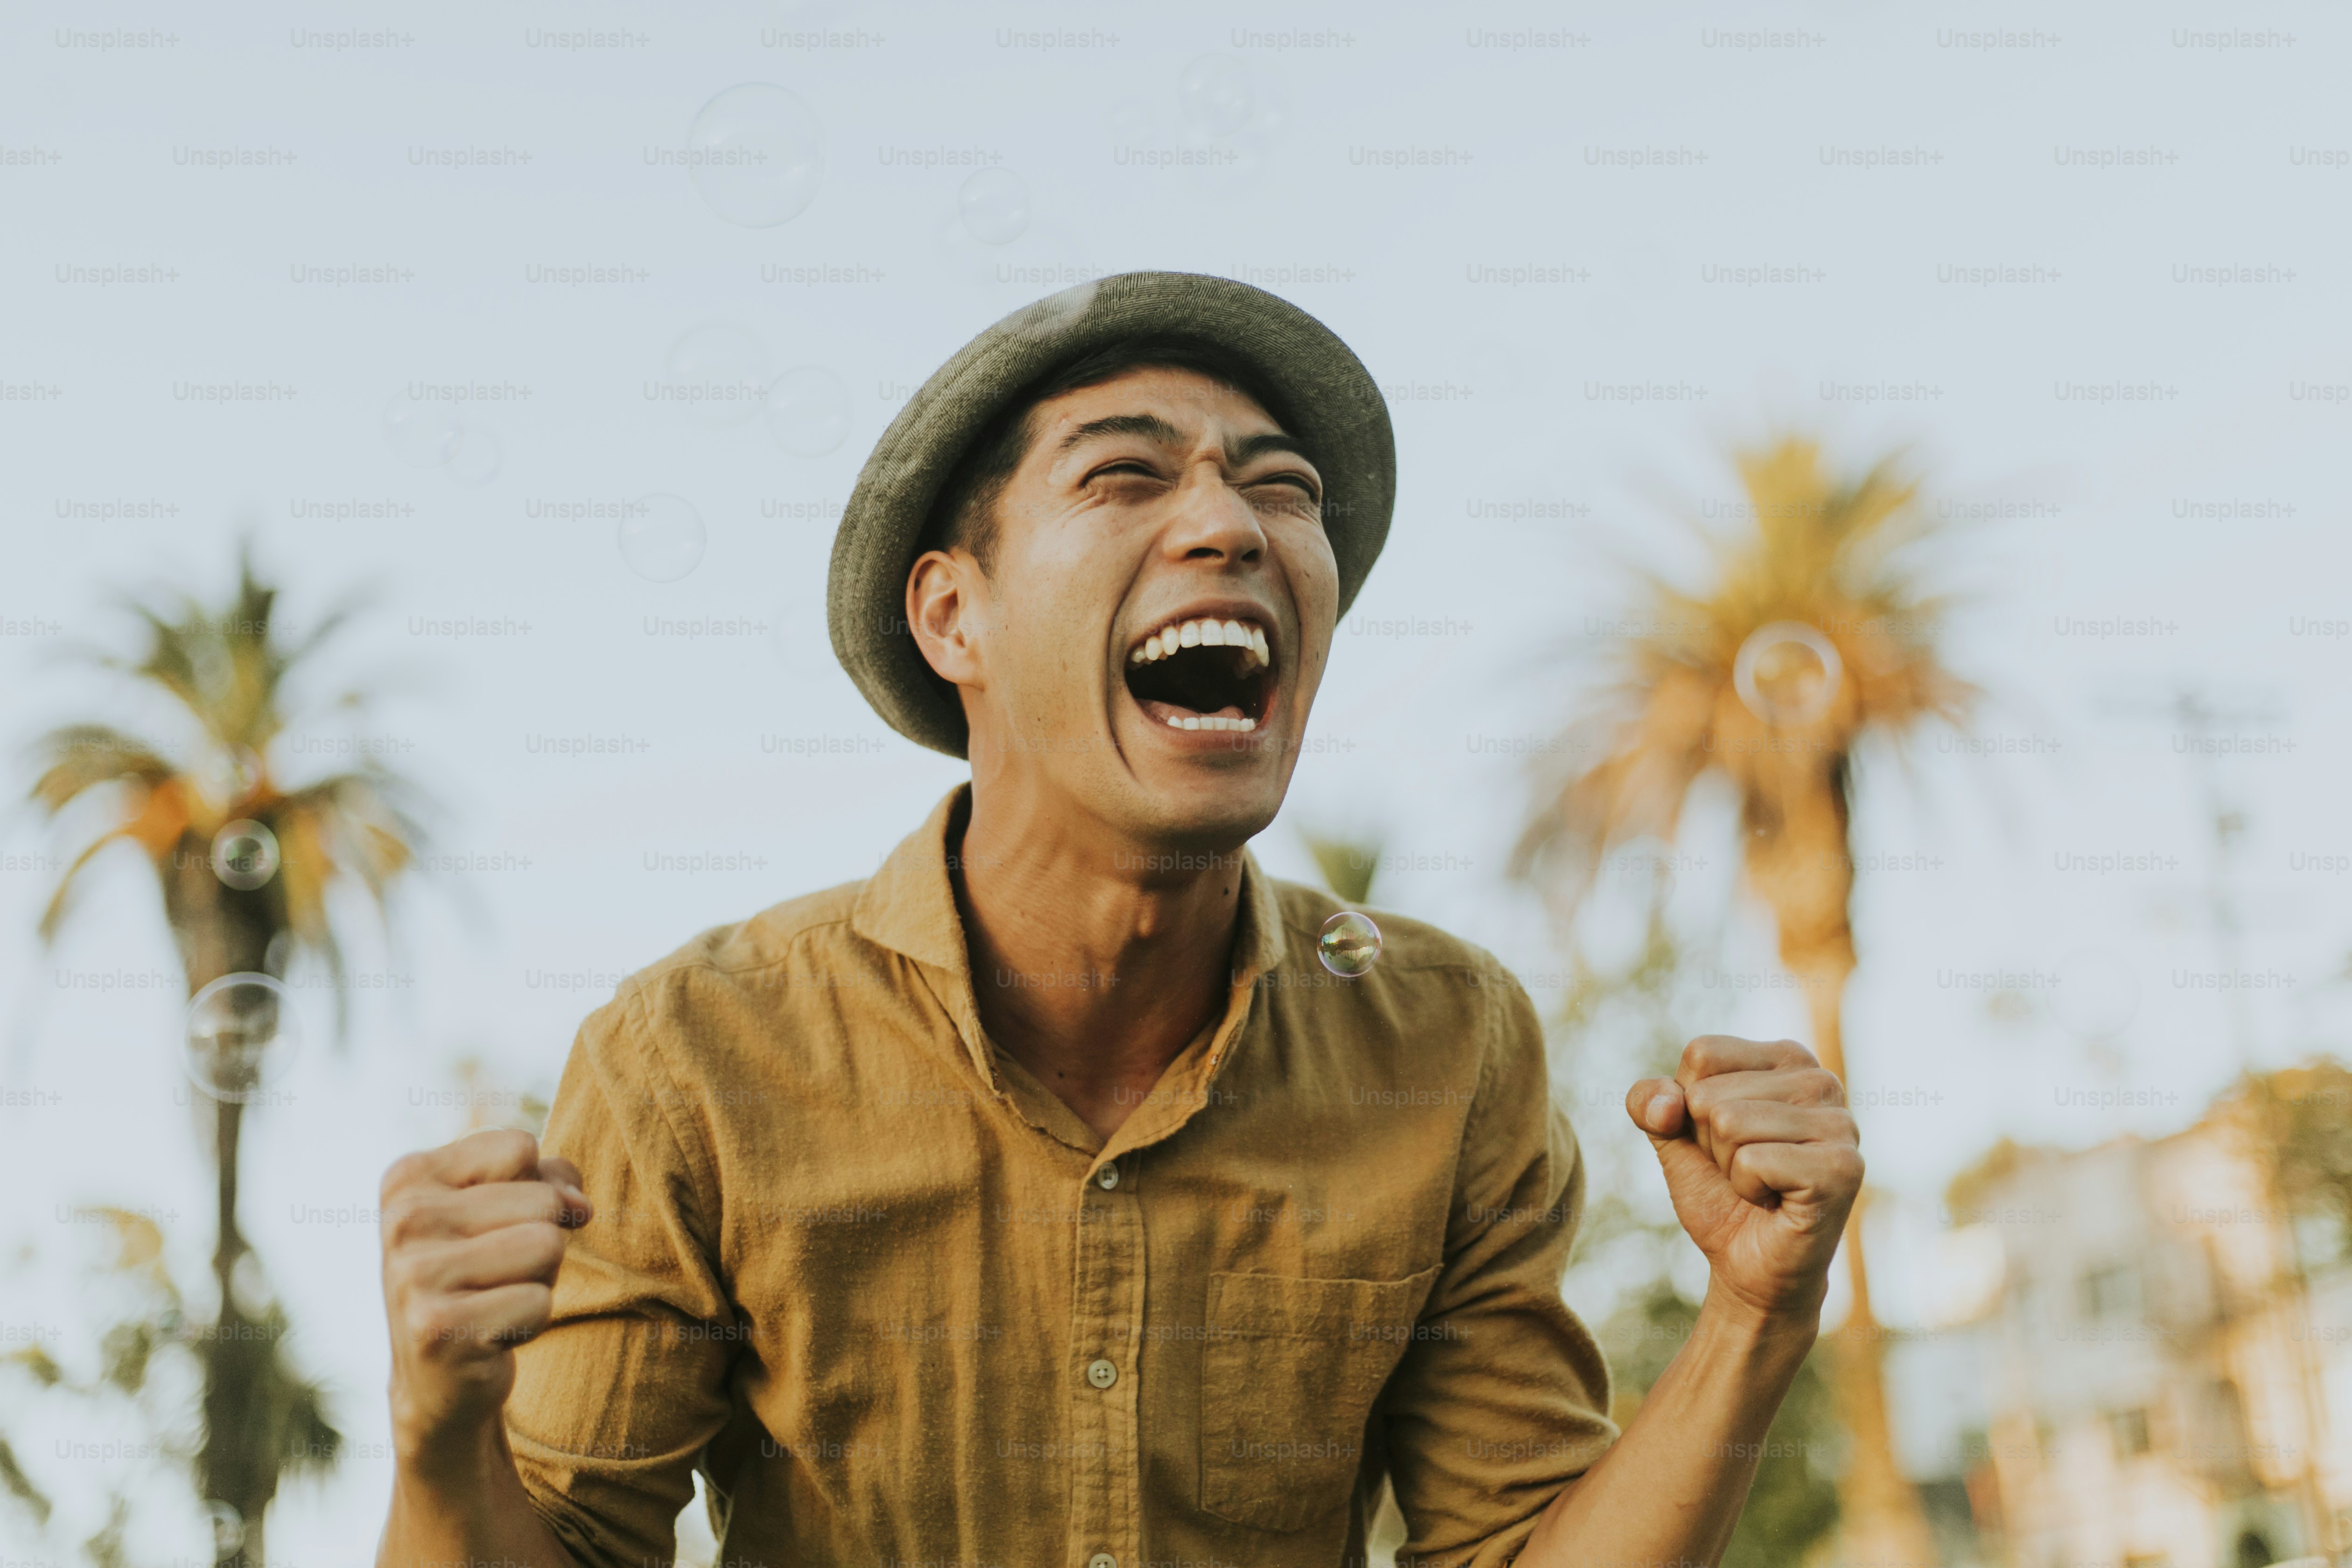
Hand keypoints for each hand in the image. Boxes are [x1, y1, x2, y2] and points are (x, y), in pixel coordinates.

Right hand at [380, 1129, 591, 1467]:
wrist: (441, 1376)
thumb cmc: (486, 1274)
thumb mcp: (511, 1208)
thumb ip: (551, 1179)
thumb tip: (579, 1207)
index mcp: (409, 1177)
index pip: (519, 1148)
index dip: (535, 1188)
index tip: (498, 1226)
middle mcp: (402, 1219)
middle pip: (542, 1201)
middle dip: (542, 1242)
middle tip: (498, 1276)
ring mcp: (412, 1274)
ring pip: (546, 1246)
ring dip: (540, 1280)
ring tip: (496, 1300)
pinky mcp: (436, 1327)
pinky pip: (538, 1301)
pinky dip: (529, 1322)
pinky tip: (489, 1336)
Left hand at [1626, 1036, 1861, 1322]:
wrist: (1749, 1267)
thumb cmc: (1720, 1194)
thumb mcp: (1671, 1137)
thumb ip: (1650, 1102)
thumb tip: (1667, 1101)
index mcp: (1788, 1058)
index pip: (1703, 1053)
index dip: (1691, 1105)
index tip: (1725, 1140)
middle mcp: (1822, 1081)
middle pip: (1710, 1093)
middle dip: (1711, 1142)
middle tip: (1745, 1170)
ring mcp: (1840, 1123)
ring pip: (1729, 1122)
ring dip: (1729, 1166)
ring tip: (1761, 1185)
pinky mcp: (1842, 1167)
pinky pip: (1753, 1160)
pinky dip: (1748, 1188)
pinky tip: (1777, 1202)